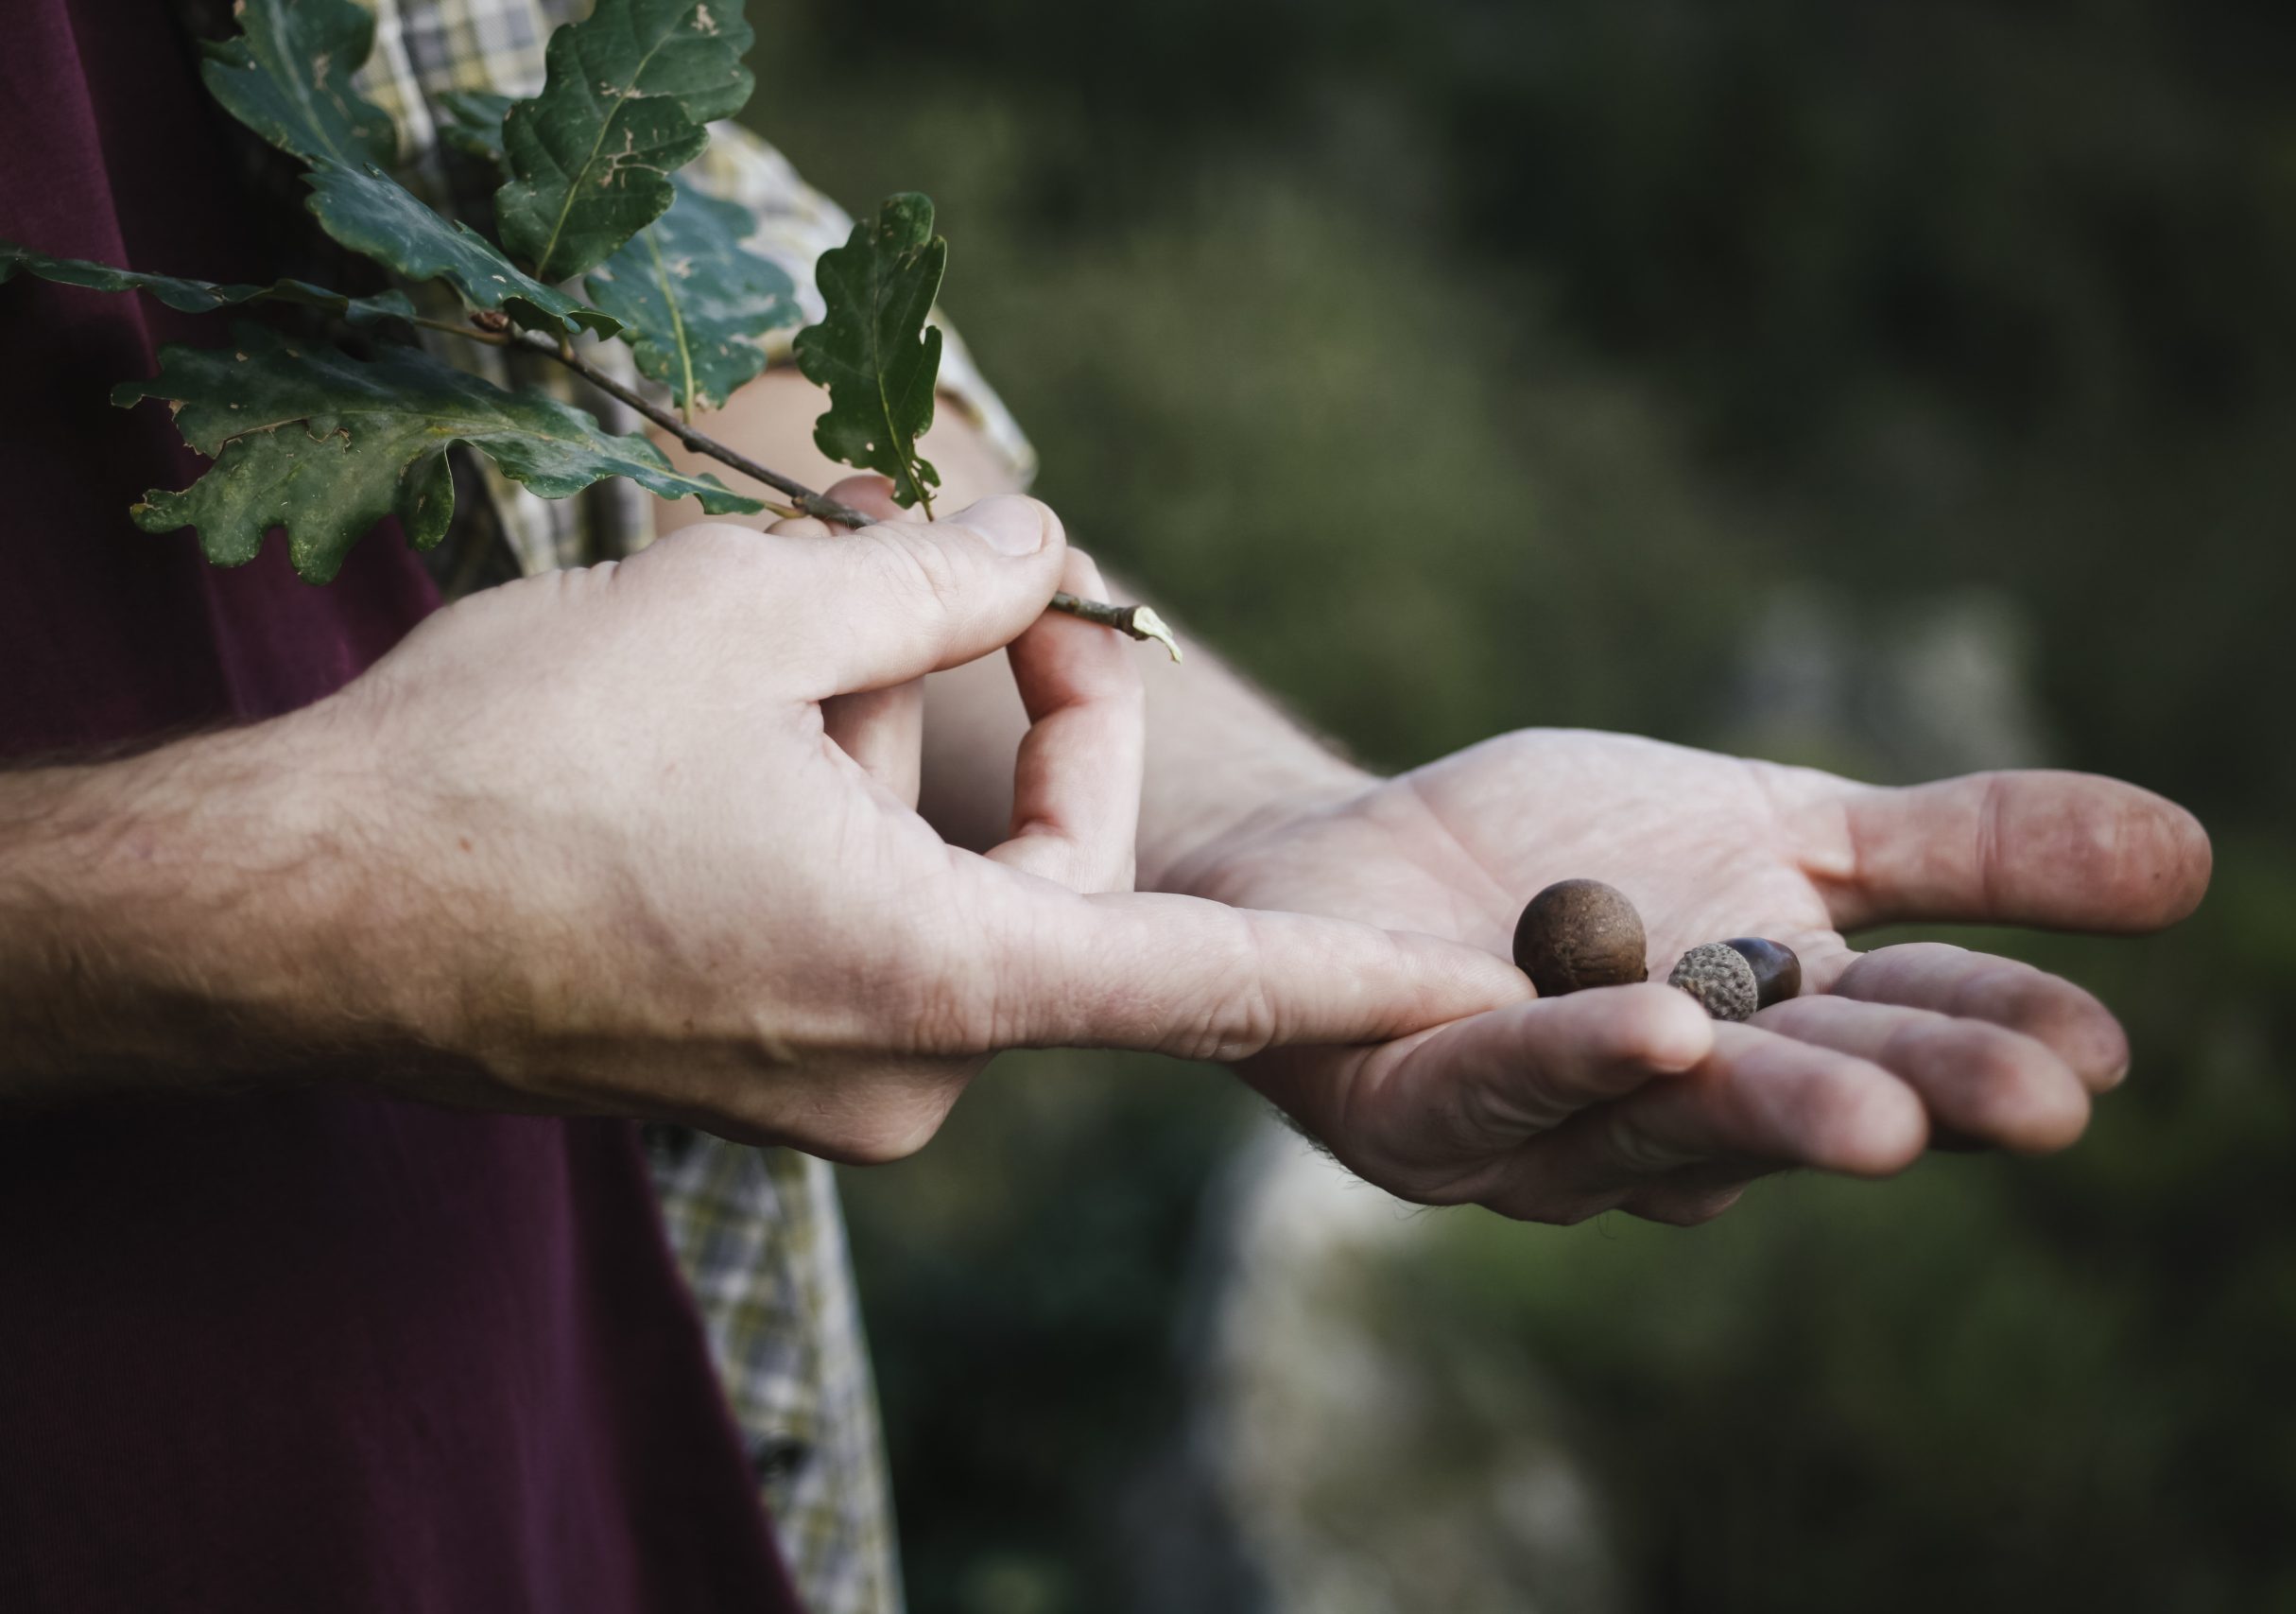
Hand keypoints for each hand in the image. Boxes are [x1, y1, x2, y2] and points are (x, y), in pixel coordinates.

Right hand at [30, 495, 1522, 1151]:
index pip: (1200, 985)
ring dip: (897, 760)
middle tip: (942, 577)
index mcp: (936, 983)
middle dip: (1019, 717)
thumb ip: (943, 578)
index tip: (1465, 992)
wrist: (292, 909)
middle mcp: (904, 1071)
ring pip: (947, 892)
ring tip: (762, 664)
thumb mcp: (754, 613)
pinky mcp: (754, 1076)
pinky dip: (841, 831)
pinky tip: (724, 751)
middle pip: (1055, 877)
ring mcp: (825, 1090)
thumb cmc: (514, 766)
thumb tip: (1043, 548)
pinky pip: (864, 933)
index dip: (1344, 977)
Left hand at [1166, 729, 2210, 1223]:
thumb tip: (2191, 854)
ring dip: (1773, 1113)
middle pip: (1803, 1103)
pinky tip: (1661, 1026)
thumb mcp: (1788, 829)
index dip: (1992, 1047)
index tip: (2098, 1055)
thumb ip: (1966, 849)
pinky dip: (1576, 1060)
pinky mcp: (1415, 1106)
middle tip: (2039, 1107)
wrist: (1355, 855)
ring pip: (1665, 1122)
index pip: (1899, 1041)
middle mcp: (1673, 1115)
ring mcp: (1543, 1125)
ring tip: (1881, 1112)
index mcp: (1777, 1045)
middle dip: (1918, 1099)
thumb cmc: (1574, 858)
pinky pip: (1500, 1086)